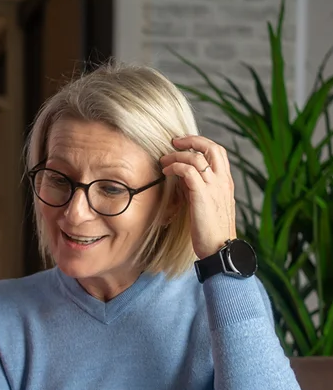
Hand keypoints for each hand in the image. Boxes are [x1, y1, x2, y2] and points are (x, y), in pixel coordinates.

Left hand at [160, 135, 236, 258]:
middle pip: (212, 147)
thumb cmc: (210, 232)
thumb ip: (197, 190)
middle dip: (192, 140)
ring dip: (177, 155)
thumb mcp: (206, 206)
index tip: (184, 145)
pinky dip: (175, 167)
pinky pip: (188, 171)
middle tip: (174, 142)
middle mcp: (223, 181)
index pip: (218, 153)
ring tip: (163, 160)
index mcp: (226, 183)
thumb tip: (181, 179)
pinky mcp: (203, 195)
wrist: (220, 249)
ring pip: (197, 157)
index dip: (201, 144)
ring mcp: (214, 187)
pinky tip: (166, 172)